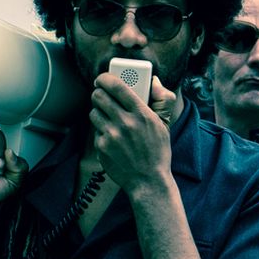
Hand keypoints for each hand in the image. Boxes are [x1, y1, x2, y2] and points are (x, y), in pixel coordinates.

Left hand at [89, 72, 172, 192]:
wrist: (148, 180)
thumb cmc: (157, 151)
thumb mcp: (165, 124)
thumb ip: (163, 99)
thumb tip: (154, 81)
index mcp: (141, 113)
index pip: (117, 86)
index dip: (105, 78)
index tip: (103, 78)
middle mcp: (125, 122)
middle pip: (99, 96)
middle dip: (99, 93)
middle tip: (103, 96)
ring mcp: (111, 135)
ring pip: (94, 112)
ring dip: (99, 112)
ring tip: (109, 118)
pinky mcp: (102, 147)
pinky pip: (95, 131)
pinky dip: (101, 131)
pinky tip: (112, 138)